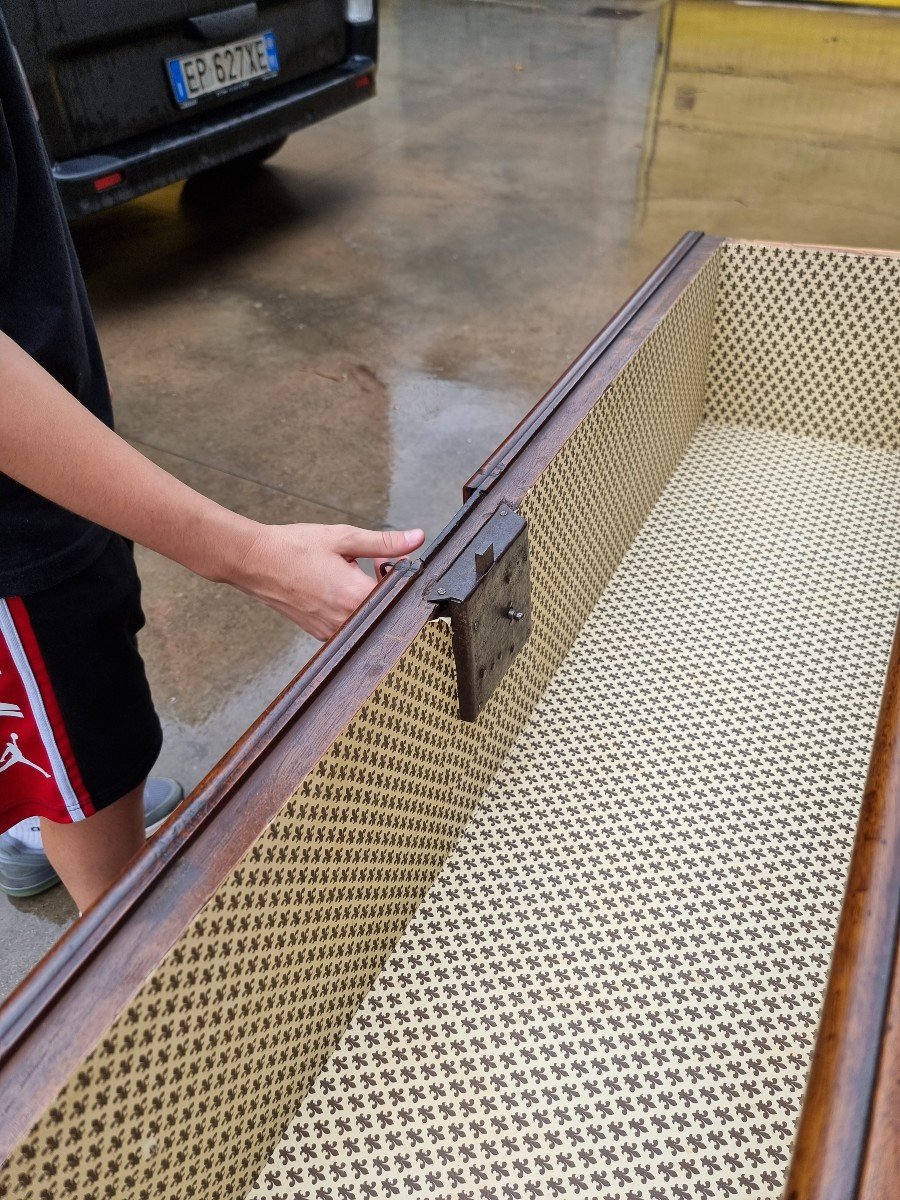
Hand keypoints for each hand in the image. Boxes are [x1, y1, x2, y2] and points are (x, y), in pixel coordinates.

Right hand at [229, 522, 425, 640]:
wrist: (254, 561)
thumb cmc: (293, 548)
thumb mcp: (343, 538)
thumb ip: (384, 542)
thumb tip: (416, 538)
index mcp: (355, 596)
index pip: (396, 594)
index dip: (396, 575)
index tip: (385, 559)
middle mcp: (344, 619)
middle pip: (381, 606)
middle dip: (378, 583)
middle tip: (362, 562)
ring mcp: (331, 630)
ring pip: (363, 615)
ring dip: (360, 594)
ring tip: (341, 572)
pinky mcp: (319, 633)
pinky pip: (345, 621)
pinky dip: (345, 604)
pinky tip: (330, 585)